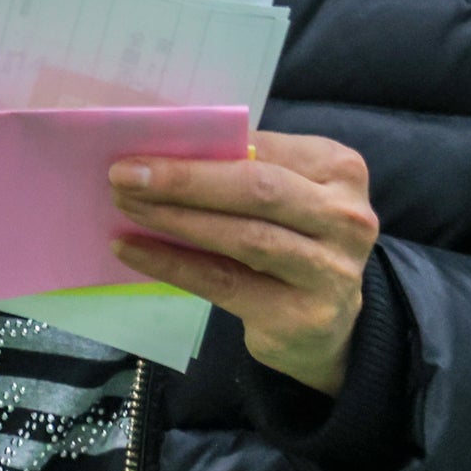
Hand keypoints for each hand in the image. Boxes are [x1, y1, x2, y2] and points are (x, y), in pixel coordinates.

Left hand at [109, 130, 379, 392]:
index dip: (202, 145)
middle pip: (257, 190)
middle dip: (184, 180)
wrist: (329, 326)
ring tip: (126, 207)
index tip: (140, 144)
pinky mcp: (302, 316)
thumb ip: (244, 170)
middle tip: (124, 176)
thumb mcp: (287, 196)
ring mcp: (330, 271)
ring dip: (174, 219)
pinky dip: (172, 263)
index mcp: (340, 170)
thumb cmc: (295, 241)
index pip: (264, 149)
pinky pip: (224, 282)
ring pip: (242, 237)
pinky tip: (133, 249)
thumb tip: (162, 150)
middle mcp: (346, 218)